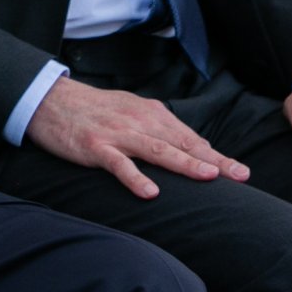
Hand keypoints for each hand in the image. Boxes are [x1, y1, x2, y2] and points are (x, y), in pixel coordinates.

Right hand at [25, 75, 248, 198]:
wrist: (51, 99)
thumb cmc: (94, 110)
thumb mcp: (131, 112)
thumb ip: (158, 129)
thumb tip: (191, 150)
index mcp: (151, 113)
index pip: (190, 137)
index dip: (216, 155)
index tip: (240, 171)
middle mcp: (139, 121)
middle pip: (181, 143)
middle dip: (213, 160)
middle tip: (239, 175)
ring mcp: (117, 134)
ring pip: (156, 150)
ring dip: (184, 163)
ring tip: (208, 176)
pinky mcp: (95, 146)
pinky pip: (118, 164)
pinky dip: (135, 178)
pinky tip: (150, 192)